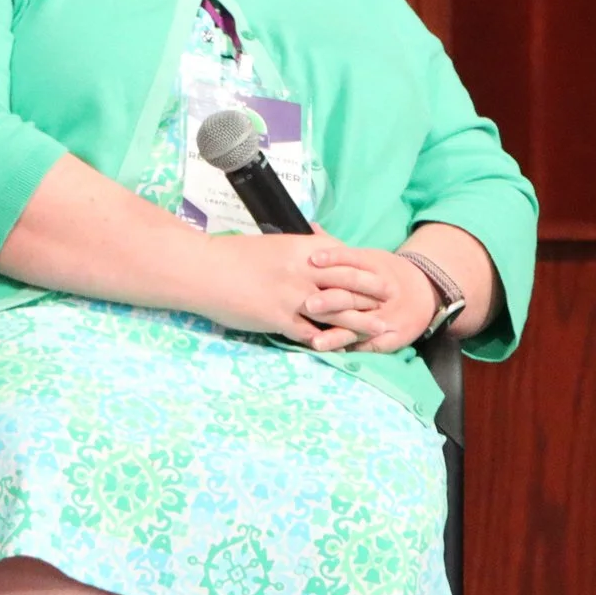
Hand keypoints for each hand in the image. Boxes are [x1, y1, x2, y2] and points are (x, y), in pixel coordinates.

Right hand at [195, 235, 428, 353]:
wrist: (202, 269)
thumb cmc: (232, 255)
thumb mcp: (272, 245)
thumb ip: (296, 250)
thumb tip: (313, 247)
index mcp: (302, 249)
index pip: (344, 257)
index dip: (364, 268)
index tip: (381, 273)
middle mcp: (303, 271)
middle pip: (348, 282)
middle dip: (373, 292)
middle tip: (393, 299)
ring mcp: (292, 296)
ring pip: (336, 310)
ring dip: (360, 321)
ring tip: (380, 329)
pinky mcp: (278, 318)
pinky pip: (309, 333)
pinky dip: (326, 342)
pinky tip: (340, 349)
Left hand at [297, 244, 441, 353]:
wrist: (427, 293)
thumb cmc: (387, 273)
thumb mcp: (369, 257)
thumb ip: (339, 249)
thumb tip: (310, 227)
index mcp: (378, 266)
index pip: (355, 260)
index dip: (335, 259)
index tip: (312, 260)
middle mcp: (384, 291)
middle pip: (357, 294)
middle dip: (333, 300)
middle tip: (308, 304)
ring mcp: (390, 315)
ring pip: (362, 324)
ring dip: (339, 333)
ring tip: (316, 341)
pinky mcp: (394, 336)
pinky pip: (373, 344)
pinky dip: (354, 348)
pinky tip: (336, 355)